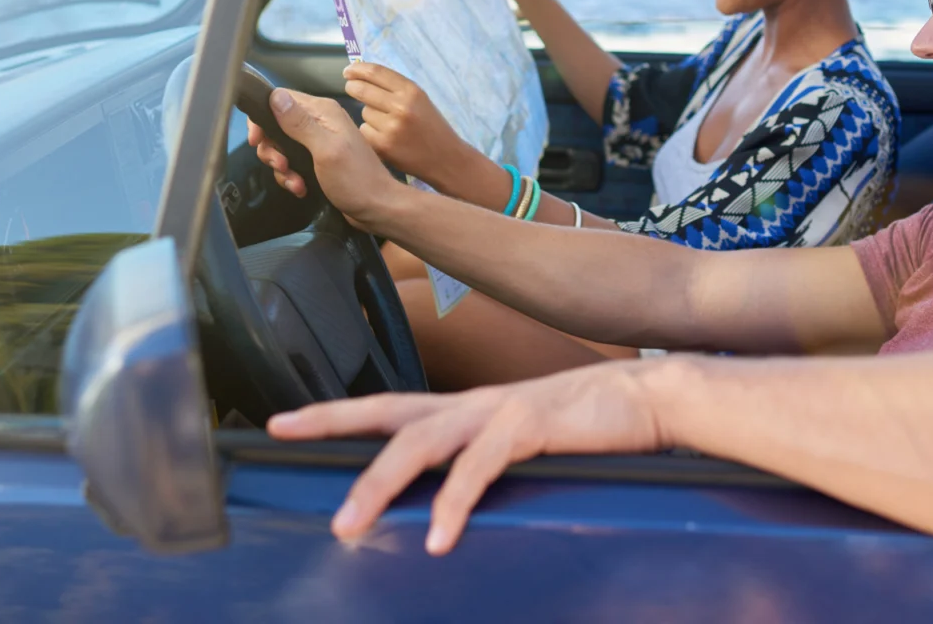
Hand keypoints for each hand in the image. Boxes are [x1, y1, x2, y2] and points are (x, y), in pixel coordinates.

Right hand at [247, 88, 399, 225]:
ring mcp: (319, 141)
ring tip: (294, 182)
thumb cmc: (354, 178)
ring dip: (281, 167)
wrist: (377, 208)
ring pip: (282, 147)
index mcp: (323, 111)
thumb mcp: (325, 149)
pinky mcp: (318, 160)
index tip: (257, 140)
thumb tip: (274, 95)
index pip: (280, 98)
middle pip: (276, 125)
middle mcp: (320, 121)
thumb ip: (300, 123)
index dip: (262, 118)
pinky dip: (291, 176)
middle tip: (280, 165)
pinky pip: (292, 163)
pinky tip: (300, 188)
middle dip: (272, 148)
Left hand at [267, 358, 676, 553]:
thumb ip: (482, 461)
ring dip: (380, 483)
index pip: (388, 409)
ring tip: (351, 522)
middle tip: (284, 438)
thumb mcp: (522, 444)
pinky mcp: (530, 425)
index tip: (283, 421)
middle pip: (389, 415)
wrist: (649, 396)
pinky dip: (455, 502)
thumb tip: (444, 500)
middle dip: (333, 426)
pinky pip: (480, 467)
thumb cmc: (587, 425)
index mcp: (468, 409)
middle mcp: (473, 403)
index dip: (335, 413)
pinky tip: (440, 536)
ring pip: (421, 442)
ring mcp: (499, 410)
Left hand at [344, 62, 475, 188]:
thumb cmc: (431, 127)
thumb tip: (362, 75)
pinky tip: (385, 138)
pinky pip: (363, 132)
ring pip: (364, 112)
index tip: (348, 71)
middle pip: (362, 89)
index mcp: (412, 91)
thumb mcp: (420, 100)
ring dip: (369, 115)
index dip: (357, 69)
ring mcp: (391, 127)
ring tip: (388, 124)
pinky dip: (369, 134)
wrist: (446, 159)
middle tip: (351, 88)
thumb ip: (395, 88)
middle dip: (353, 87)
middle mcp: (401, 107)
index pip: (376, 72)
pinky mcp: (383, 146)